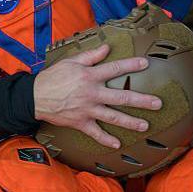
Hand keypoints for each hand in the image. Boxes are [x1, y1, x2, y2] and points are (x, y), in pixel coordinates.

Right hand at [33, 44, 161, 148]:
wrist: (35, 96)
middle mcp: (92, 93)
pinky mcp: (81, 122)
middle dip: (141, 100)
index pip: (114, 69)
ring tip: (145, 125)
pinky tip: (118, 144)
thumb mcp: (70, 61)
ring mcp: (87, 109)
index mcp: (90, 76)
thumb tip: (107, 47)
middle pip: (121, 97)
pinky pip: (96, 133)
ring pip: (113, 117)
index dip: (130, 65)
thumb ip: (90, 56)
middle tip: (157, 103)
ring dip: (130, 122)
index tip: (146, 64)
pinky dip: (106, 139)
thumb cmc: (53, 77)